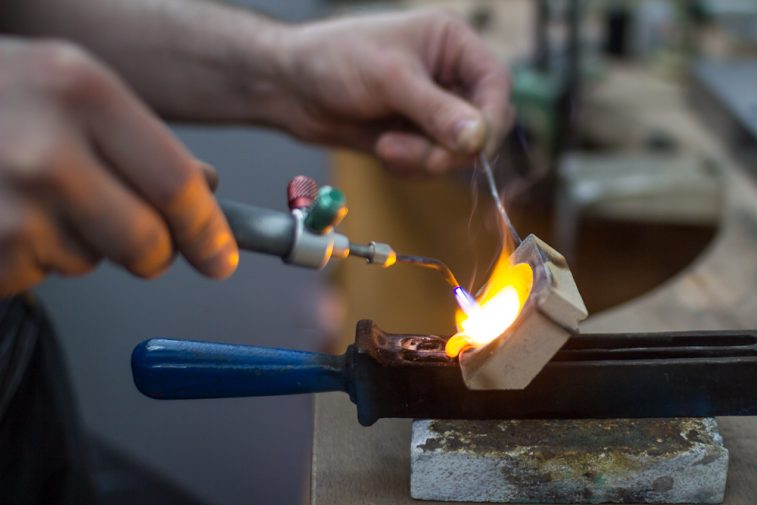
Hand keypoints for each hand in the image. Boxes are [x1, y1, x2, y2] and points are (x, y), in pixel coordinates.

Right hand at [0, 38, 237, 295]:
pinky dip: (33, 256)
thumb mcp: (69, 87)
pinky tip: (4, 212)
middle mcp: (47, 153)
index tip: (221, 256)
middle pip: (147, 242)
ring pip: (91, 261)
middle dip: (154, 252)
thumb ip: (141, 139)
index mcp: (81, 94)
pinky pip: (40, 274)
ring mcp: (10, 210)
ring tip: (32, 194)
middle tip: (143, 240)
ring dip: (80, 243)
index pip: (176, 185)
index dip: (207, 231)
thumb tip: (205, 188)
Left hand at [271, 9, 512, 173]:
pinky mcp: (415, 136)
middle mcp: (450, 76)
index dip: (491, 120)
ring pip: (458, 152)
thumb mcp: (390, 79)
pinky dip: (412, 166)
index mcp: (453, 44)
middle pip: (483, 125)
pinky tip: (384, 151)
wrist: (291, 88)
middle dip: (450, 148)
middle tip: (419, 157)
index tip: (472, 147)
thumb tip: (478, 138)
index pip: (496, 85)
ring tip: (387, 147)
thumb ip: (436, 110)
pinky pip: (432, 163)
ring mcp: (433, 109)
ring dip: (425, 159)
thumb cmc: (335, 60)